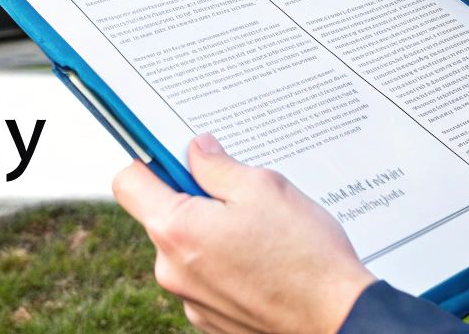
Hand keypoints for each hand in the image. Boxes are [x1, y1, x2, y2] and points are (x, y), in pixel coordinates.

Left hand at [113, 134, 374, 333]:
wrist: (339, 319)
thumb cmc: (306, 256)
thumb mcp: (264, 188)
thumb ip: (218, 166)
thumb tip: (197, 151)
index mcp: (177, 230)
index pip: (128, 183)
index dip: (149, 161)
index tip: (172, 155)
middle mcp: (172, 270)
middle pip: (161, 216)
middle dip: (192, 200)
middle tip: (238, 196)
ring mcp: (190, 300)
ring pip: (186, 249)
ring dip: (211, 235)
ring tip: (260, 235)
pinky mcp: (209, 320)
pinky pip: (204, 278)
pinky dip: (224, 265)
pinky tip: (262, 263)